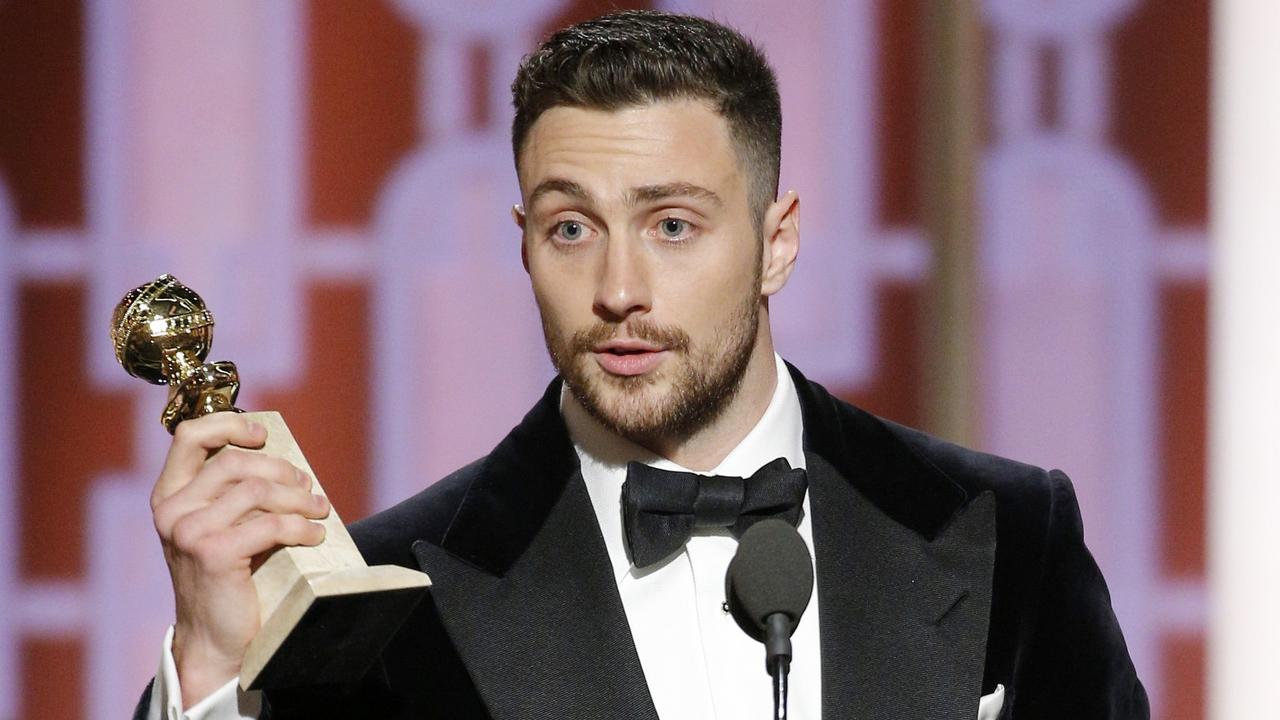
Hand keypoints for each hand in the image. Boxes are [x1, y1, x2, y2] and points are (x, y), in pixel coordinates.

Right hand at [151, 413, 329, 705]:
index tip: (263, 434)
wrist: (216, 638)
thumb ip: (233, 492)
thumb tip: (282, 458)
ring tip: (319, 510)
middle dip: (283, 471)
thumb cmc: (227, 576)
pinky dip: (302, 527)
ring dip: (300, 499)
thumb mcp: (220, 526)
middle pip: (237, 462)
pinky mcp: (213, 553)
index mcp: (168, 496)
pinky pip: (271, 524)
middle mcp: (172, 510)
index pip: (190, 435)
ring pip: (259, 490)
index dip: (230, 424)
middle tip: (308, 487)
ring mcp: (189, 531)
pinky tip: (315, 536)